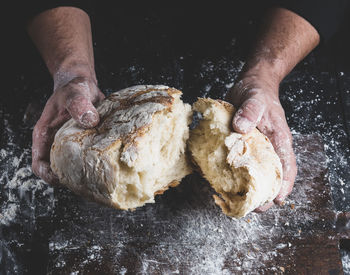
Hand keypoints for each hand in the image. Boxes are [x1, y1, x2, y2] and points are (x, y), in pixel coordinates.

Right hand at [32, 76, 104, 183]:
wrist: (84, 87)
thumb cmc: (73, 89)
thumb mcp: (74, 93)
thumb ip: (79, 104)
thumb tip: (89, 120)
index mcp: (45, 135)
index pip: (40, 164)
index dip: (49, 176)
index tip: (65, 178)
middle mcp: (56, 144)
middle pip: (58, 171)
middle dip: (71, 179)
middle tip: (89, 181)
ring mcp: (70, 146)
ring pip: (74, 168)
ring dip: (85, 173)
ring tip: (100, 175)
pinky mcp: (85, 145)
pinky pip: (88, 160)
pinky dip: (96, 164)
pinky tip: (108, 163)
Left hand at [226, 73, 296, 210]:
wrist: (250, 85)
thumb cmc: (257, 92)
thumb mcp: (254, 98)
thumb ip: (249, 111)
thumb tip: (240, 129)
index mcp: (278, 139)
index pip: (287, 165)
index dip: (284, 184)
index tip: (277, 200)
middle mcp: (269, 147)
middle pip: (272, 175)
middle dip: (265, 194)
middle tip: (254, 209)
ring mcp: (256, 148)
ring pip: (256, 173)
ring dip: (249, 188)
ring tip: (238, 202)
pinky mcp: (243, 146)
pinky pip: (240, 163)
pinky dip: (234, 175)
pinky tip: (224, 183)